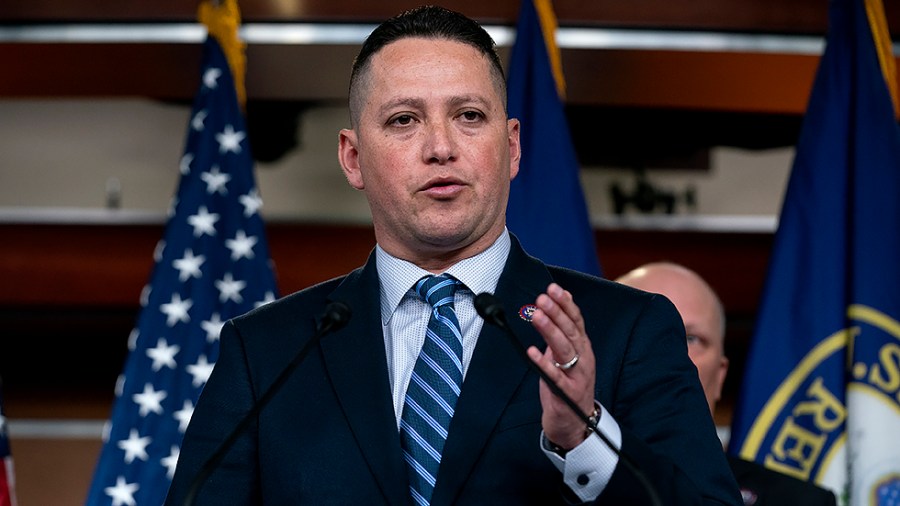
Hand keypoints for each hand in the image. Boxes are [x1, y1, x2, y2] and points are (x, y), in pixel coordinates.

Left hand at [526, 283, 596, 449]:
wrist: (575, 424)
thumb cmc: (568, 385)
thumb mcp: (566, 356)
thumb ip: (561, 332)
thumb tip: (553, 304)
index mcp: (583, 348)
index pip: (576, 321)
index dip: (566, 304)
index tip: (553, 288)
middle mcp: (583, 359)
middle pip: (571, 331)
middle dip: (556, 312)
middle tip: (542, 297)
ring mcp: (577, 376)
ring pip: (565, 350)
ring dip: (550, 331)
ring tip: (537, 315)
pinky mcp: (567, 394)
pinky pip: (555, 377)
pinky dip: (544, 363)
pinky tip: (532, 351)